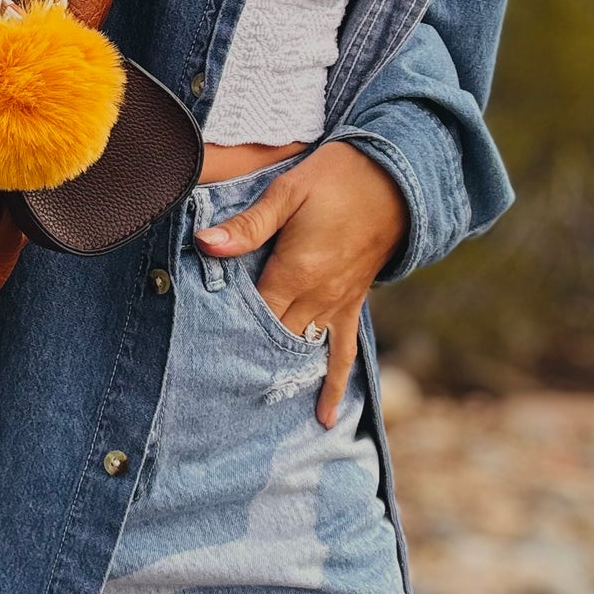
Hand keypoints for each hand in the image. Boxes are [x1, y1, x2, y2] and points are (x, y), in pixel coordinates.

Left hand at [194, 142, 408, 428]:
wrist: (396, 178)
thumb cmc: (337, 178)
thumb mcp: (288, 192)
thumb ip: (248, 225)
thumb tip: (207, 244)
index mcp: (296, 271)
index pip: (252, 313)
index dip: (224, 332)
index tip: (196, 354)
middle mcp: (318, 297)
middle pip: (273, 338)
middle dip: (246, 361)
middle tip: (213, 394)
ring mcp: (337, 305)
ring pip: (303, 352)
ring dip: (281, 378)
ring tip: (255, 414)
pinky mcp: (352, 305)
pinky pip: (344, 353)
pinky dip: (335, 384)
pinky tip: (326, 416)